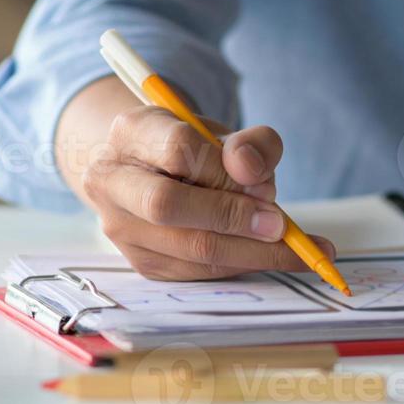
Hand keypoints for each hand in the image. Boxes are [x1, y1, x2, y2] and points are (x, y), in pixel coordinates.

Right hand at [80, 106, 332, 279]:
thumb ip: (251, 143)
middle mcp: (111, 179)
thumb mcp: (226, 133)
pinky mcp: (140, 261)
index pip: (177, 149)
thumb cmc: (194, 149)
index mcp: (131, 131)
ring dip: (247, 251)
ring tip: (292, 249)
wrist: (151, 172)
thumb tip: (253, 173)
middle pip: (166, 205)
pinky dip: (239, 264)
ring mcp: (120, 225)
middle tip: (279, 226)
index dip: (224, 171)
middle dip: (231, 217)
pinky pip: (196, 271)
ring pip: (185, 247)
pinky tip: (268, 256)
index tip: (264, 186)